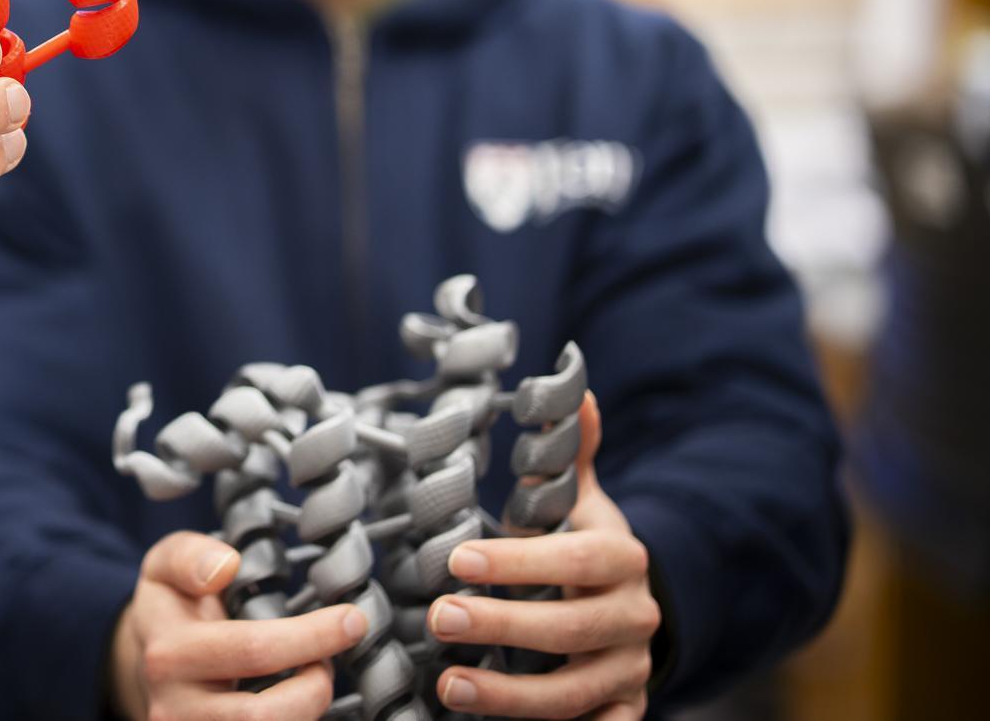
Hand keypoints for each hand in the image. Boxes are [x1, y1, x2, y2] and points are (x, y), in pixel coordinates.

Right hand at [109, 530, 366, 720]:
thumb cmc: (168, 610)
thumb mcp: (163, 566)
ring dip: (306, 710)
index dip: (311, 637)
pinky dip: (294, 718)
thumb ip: (188, 556)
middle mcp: (173, 707)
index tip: (351, 620)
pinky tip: (296, 700)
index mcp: (168, 653)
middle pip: (262, 715)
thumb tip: (227, 566)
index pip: (251, 650)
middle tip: (328, 660)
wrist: (143, 664)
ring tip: (312, 679)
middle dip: (316, 686)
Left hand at [428, 393, 661, 718]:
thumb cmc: (585, 548)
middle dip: (503, 627)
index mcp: (622, 557)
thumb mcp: (581, 503)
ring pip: (575, 690)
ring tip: (448, 685)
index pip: (573, 558)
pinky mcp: (624, 709)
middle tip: (439, 618)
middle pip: (572, 628)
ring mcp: (631, 669)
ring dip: (510, 695)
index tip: (457, 560)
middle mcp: (634, 616)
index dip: (517, 562)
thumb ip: (572, 455)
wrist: (637, 608)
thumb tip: (577, 388)